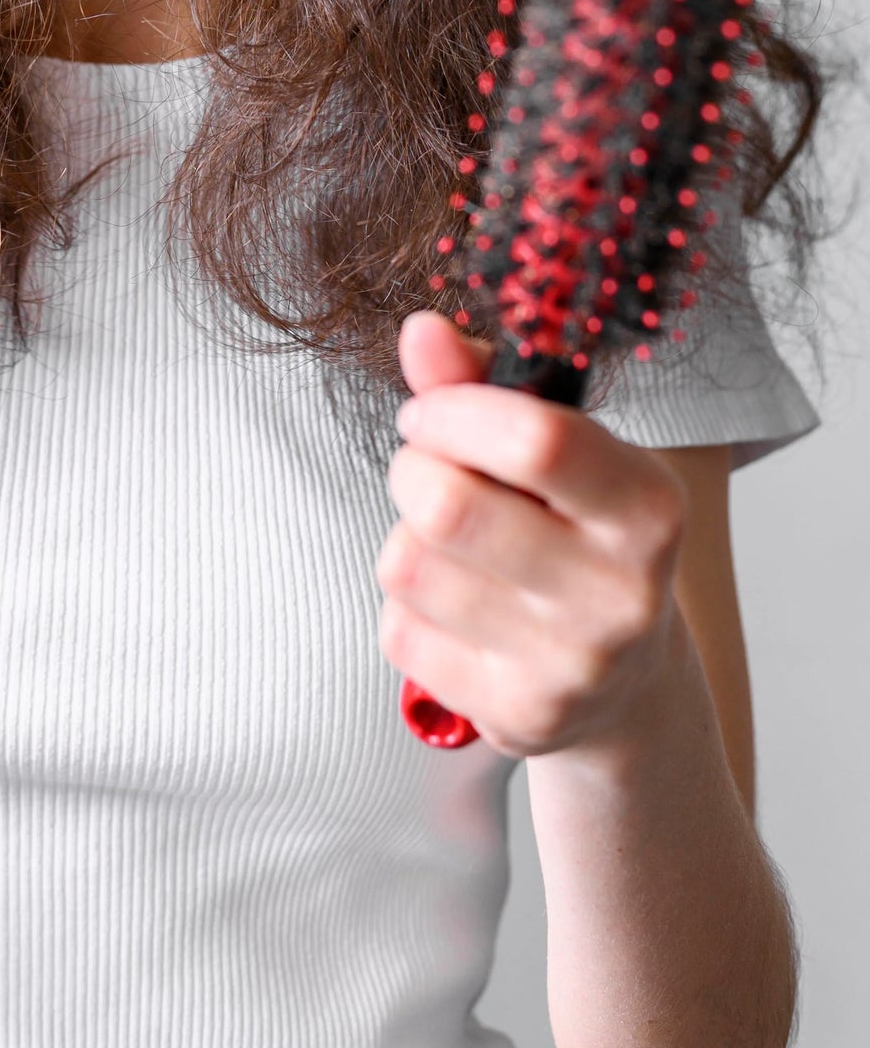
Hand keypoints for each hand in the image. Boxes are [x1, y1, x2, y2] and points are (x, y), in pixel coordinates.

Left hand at [375, 311, 686, 757]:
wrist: (624, 681)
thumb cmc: (575, 531)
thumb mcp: (556, 450)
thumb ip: (482, 381)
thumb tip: (420, 330)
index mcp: (648, 506)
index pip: (535, 439)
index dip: (453, 411)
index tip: (428, 412)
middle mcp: (620, 593)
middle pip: (448, 506)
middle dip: (413, 471)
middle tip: (429, 474)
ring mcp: (571, 666)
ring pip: (408, 566)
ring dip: (406, 538)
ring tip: (448, 544)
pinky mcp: (518, 717)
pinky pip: (399, 633)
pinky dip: (406, 609)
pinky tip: (454, 609)